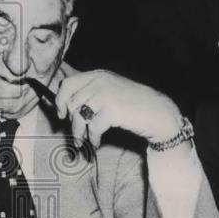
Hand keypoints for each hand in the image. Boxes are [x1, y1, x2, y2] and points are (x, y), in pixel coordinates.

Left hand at [53, 70, 183, 149]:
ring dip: (79, 132)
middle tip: (77, 132)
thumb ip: (90, 93)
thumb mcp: (110, 90)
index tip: (61, 114)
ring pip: (78, 115)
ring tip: (83, 141)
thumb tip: (64, 108)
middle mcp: (100, 81)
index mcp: (98, 75)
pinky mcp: (112, 109)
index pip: (68, 84)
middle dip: (71, 121)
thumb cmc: (133, 104)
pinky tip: (97, 142)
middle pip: (71, 102)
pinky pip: (92, 127)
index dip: (60, 100)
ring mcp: (106, 94)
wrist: (158, 111)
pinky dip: (93, 138)